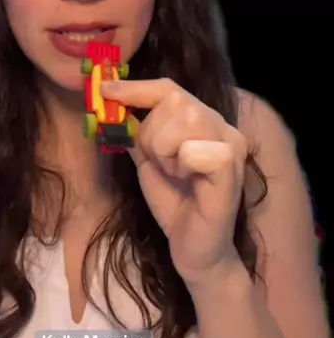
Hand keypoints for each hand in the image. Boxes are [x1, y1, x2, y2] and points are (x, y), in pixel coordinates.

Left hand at [101, 78, 247, 286]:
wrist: (194, 250)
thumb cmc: (174, 203)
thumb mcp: (147, 160)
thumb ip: (135, 131)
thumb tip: (110, 102)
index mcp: (204, 120)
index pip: (169, 88)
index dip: (136, 87)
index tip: (106, 89)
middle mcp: (223, 125)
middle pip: (175, 100)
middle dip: (153, 133)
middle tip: (161, 164)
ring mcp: (232, 145)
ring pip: (187, 119)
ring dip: (167, 149)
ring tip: (176, 173)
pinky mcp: (231, 168)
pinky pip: (196, 148)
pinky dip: (182, 164)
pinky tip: (189, 182)